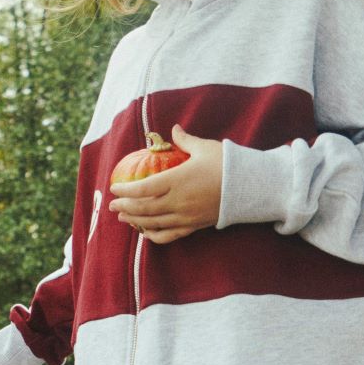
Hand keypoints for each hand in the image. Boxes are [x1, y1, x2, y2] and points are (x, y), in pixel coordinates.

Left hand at [109, 125, 223, 243]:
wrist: (251, 187)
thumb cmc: (227, 164)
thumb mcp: (205, 148)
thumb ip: (185, 140)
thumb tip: (173, 129)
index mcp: (177, 179)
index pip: (143, 188)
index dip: (125, 190)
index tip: (114, 188)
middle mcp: (178, 201)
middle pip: (143, 208)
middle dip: (124, 207)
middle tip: (112, 205)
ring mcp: (185, 216)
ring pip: (152, 223)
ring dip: (135, 221)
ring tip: (123, 217)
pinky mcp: (193, 226)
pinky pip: (168, 235)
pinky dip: (153, 235)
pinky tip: (145, 232)